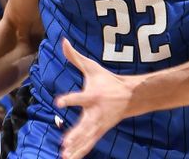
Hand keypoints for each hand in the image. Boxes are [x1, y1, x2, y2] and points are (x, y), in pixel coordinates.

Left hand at [55, 39, 133, 158]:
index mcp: (93, 95)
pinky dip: (80, 151)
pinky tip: (69, 158)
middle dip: (75, 134)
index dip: (69, 99)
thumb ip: (74, 57)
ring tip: (64, 155)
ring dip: (76, 146)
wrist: (129, 96)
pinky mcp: (100, 131)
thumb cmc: (107, 80)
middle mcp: (95, 112)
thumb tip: (62, 41)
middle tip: (64, 143)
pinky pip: (89, 143)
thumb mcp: (92, 67)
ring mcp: (98, 123)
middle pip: (84, 124)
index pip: (79, 97)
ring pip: (86, 137)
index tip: (58, 102)